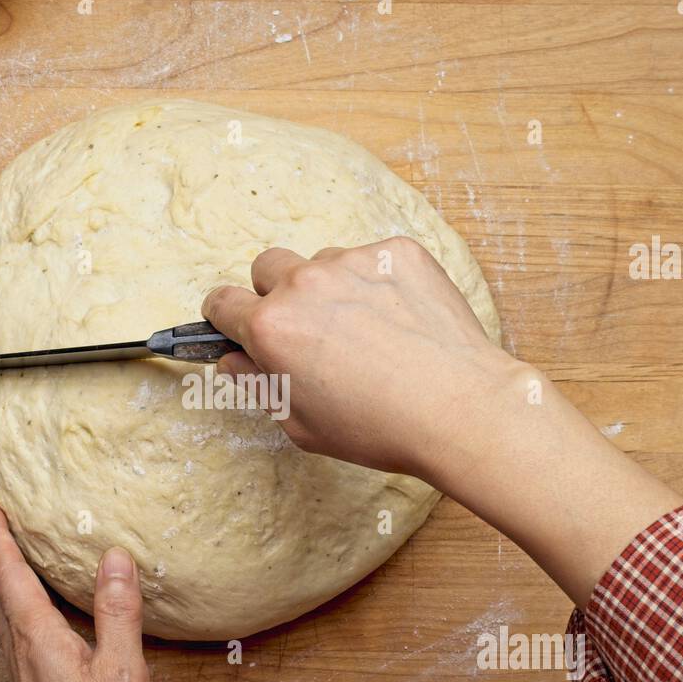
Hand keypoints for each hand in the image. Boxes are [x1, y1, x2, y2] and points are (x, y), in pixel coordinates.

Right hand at [203, 238, 682, 606]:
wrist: (460, 408)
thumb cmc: (381, 427)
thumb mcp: (301, 425)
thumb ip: (258, 385)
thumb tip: (236, 361)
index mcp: (271, 328)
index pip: (221, 302)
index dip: (226, 318)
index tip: (238, 325)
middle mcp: (305, 285)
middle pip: (266, 268)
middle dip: (275, 293)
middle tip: (307, 330)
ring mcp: (353, 262)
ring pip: (323, 263)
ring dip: (330, 288)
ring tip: (367, 332)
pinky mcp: (398, 253)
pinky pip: (372, 259)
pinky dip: (378, 283)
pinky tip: (400, 321)